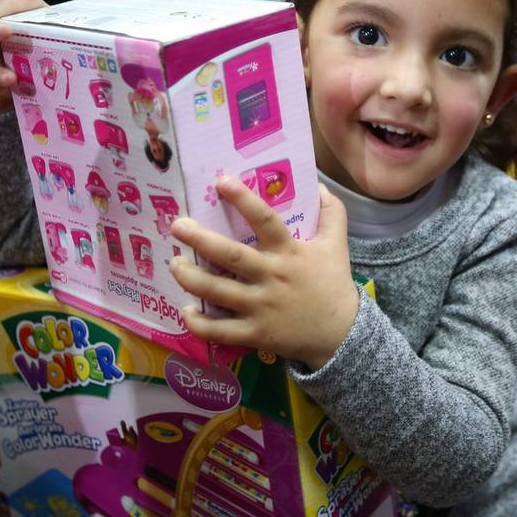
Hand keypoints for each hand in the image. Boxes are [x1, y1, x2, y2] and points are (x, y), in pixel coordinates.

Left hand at [169, 179, 358, 369]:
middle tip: (177, 226)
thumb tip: (320, 184)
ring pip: (219, 292)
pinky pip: (221, 331)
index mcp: (289, 252)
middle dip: (200, 240)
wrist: (342, 334)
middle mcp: (271, 277)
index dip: (243, 200)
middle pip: (231, 256)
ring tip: (173, 264)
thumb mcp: (337, 245)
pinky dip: (200, 324)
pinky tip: (185, 311)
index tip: (221, 182)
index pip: (265, 220)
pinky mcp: (256, 333)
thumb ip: (332, 213)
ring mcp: (261, 307)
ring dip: (191, 278)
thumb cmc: (333, 284)